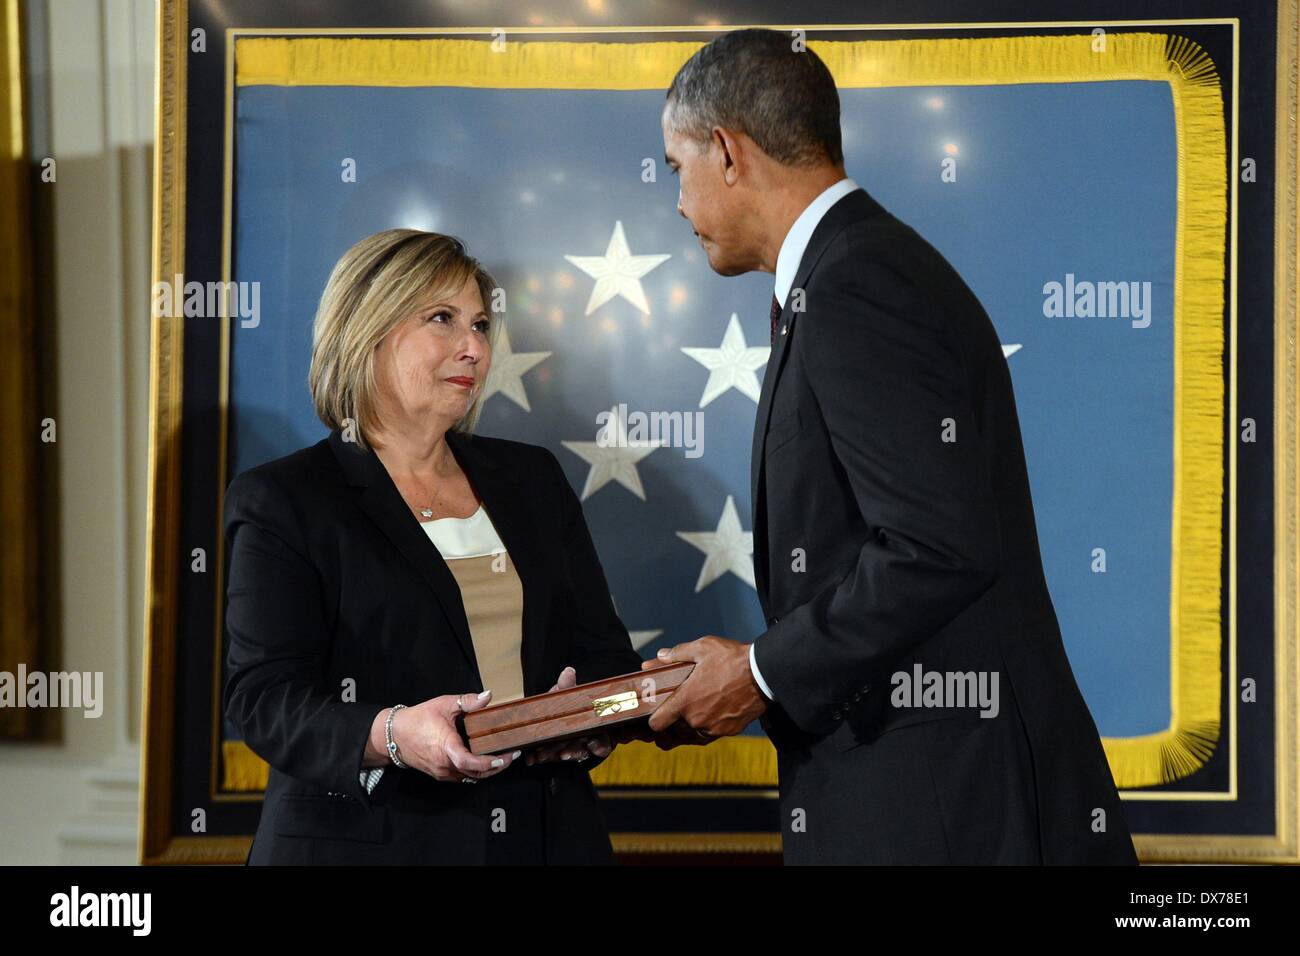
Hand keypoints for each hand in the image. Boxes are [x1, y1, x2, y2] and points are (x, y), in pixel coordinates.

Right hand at [383, 691, 520, 782]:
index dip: (488, 763)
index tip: (503, 757)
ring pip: (470, 777)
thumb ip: (467, 701)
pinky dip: (476, 772)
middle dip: (496, 767)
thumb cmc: (419, 718)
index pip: (469, 762)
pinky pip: (462, 777)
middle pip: (475, 773)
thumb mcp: (444, 704)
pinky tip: (485, 762)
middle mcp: (444, 764)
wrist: (394, 735)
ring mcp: (442, 772)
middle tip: (512, 756)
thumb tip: (488, 695)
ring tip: (503, 758)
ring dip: (487, 771)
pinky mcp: (440, 774)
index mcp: (446, 747)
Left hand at [525, 666, 614, 765]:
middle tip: (563, 753)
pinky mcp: (555, 753)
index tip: (593, 747)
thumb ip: (567, 686)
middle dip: (572, 752)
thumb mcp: (569, 694)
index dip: (599, 746)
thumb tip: (568, 671)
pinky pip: (548, 758)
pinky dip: (539, 758)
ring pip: (562, 754)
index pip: (601, 740)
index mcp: (593, 728)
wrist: (560, 711)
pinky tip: (531, 759)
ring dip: (553, 755)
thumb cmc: (570, 703)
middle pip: (581, 749)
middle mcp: (584, 742)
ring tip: (542, 756)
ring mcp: (569, 748)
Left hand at [643, 636, 766, 737]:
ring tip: (697, 707)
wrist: (764, 673)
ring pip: (693, 734)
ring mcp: (714, 728)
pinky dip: (709, 726)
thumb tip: (659, 656)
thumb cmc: (732, 659)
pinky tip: (713, 710)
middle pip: (674, 731)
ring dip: (691, 725)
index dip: (653, 719)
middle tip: (679, 705)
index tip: (656, 711)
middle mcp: (697, 719)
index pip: (657, 724)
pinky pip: (712, 734)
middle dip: (674, 721)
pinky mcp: (730, 731)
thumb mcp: (702, 648)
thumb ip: (677, 653)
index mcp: (685, 701)